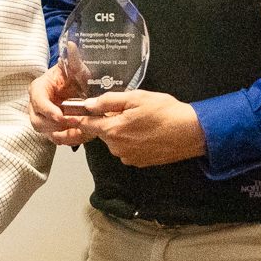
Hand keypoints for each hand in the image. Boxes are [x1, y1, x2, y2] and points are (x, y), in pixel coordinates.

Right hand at [28, 65, 87, 147]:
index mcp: (39, 88)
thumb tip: (71, 45)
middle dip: (56, 125)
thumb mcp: (75, 68)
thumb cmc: (72, 78)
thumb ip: (73, 59)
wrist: (76, 88)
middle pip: (37, 121)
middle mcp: (37, 106)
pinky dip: (71, 139)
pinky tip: (84, 134)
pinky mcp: (53, 130)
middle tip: (75, 122)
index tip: (60, 115)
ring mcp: (44, 120)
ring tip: (82, 129)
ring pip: (47, 133)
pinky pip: (58, 139)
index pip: (37, 101)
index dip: (47, 110)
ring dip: (65, 134)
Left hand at [74, 90, 205, 166]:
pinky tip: (148, 132)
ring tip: (143, 121)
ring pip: (116, 140)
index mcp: (113, 130)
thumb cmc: (167, 113)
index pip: (86, 124)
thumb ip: (109, 101)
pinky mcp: (139, 162)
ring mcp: (128, 157)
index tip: (68, 115)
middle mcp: (117, 147)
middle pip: (103, 131)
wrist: (191, 133)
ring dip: (122, 131)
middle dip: (110, 121)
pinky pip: (127, 149)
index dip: (78, 117)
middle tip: (130, 110)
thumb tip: (90, 104)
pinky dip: (133, 140)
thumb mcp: (137, 98)